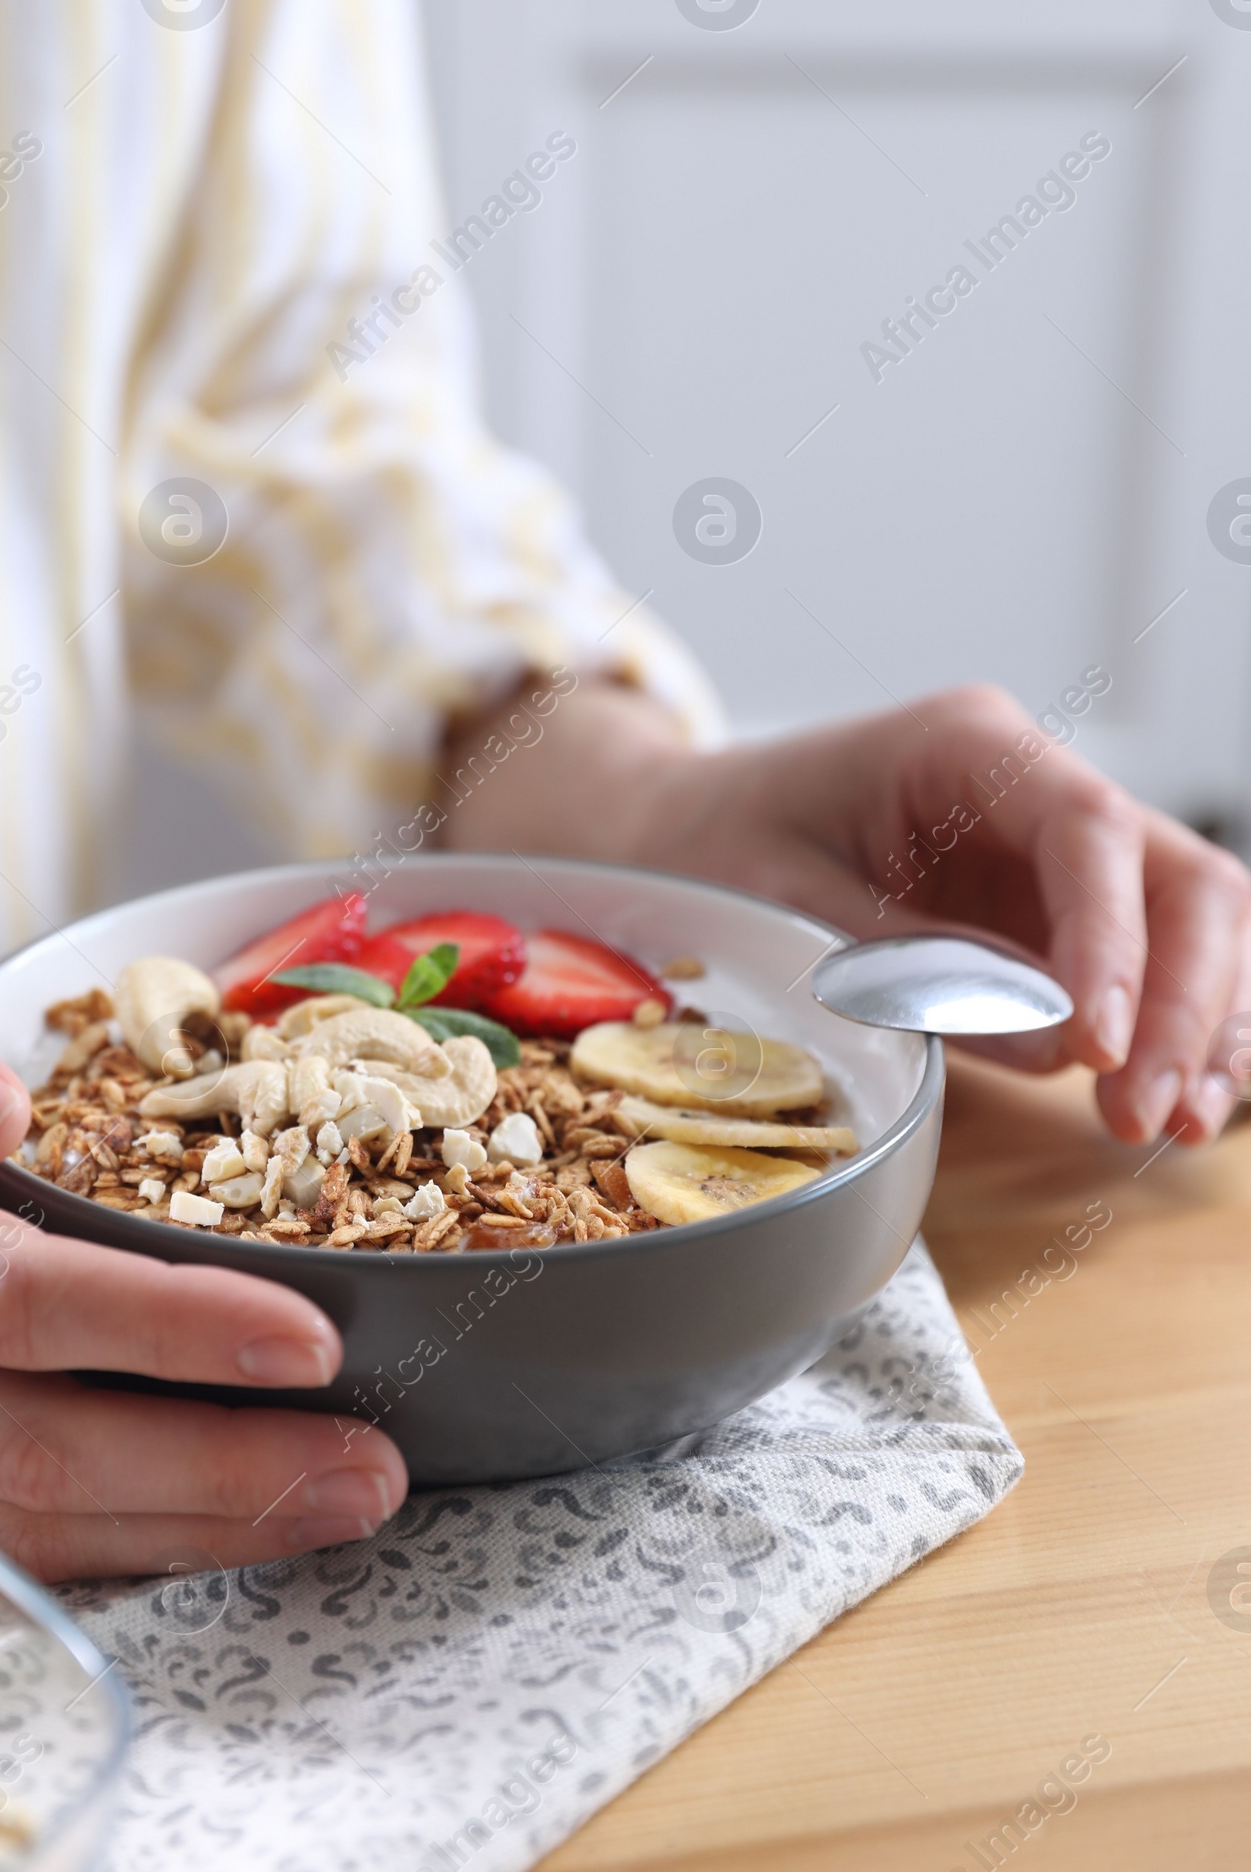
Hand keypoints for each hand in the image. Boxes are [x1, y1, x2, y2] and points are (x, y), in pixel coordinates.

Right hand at [0, 946, 405, 1577]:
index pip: (10, 1299)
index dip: (163, 1328)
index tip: (308, 1334)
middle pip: (37, 1447)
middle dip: (217, 1470)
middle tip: (372, 1463)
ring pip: (32, 1525)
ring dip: (200, 1529)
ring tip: (347, 1502)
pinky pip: (13, 1542)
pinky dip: (139, 1547)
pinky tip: (248, 1524)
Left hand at [444, 679, 1250, 1147]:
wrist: (676, 833)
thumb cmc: (716, 846)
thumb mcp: (790, 904)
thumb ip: (918, 967)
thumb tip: (1058, 1045)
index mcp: (965, 746)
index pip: (1089, 830)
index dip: (1115, 943)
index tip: (1101, 1048)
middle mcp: (1033, 785)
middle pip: (1175, 877)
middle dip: (1179, 1001)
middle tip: (1142, 1113)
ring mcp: (1054, 850)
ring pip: (1190, 922)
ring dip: (1197, 1026)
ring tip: (1171, 1125)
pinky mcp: (1055, 912)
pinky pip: (1152, 964)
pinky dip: (1172, 1033)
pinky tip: (1176, 1107)